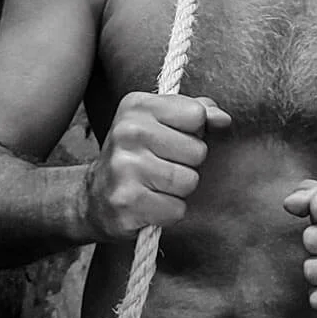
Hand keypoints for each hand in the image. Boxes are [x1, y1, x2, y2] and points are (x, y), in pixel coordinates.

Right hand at [83, 92, 229, 240]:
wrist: (93, 198)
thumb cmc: (136, 156)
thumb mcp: (161, 123)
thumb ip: (195, 113)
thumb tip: (223, 119)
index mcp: (136, 106)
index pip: (196, 114)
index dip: (194, 131)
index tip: (173, 138)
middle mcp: (128, 132)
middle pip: (197, 150)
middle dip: (187, 163)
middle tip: (161, 165)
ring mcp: (125, 167)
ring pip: (189, 181)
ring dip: (179, 190)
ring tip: (155, 185)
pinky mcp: (127, 201)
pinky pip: (176, 209)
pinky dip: (169, 211)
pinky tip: (149, 203)